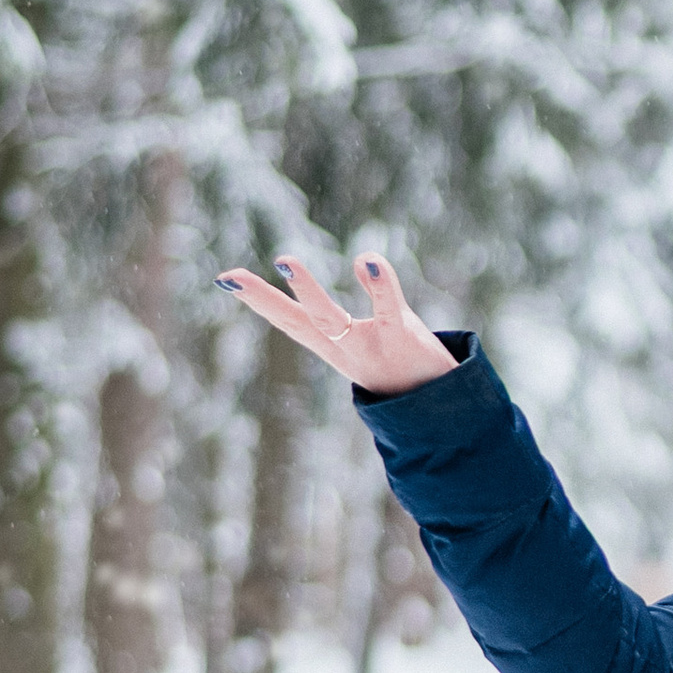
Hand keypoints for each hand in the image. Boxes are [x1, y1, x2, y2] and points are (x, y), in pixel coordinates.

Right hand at [214, 249, 456, 395]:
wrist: (448, 411)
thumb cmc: (411, 368)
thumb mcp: (385, 331)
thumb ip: (376, 295)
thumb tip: (362, 260)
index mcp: (335, 347)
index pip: (289, 320)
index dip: (258, 300)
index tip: (225, 277)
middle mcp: (345, 349)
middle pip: (297, 322)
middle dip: (264, 299)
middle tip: (233, 276)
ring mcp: (370, 346)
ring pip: (331, 319)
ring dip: (307, 291)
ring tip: (284, 260)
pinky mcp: (401, 339)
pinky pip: (387, 310)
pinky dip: (379, 285)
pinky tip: (368, 260)